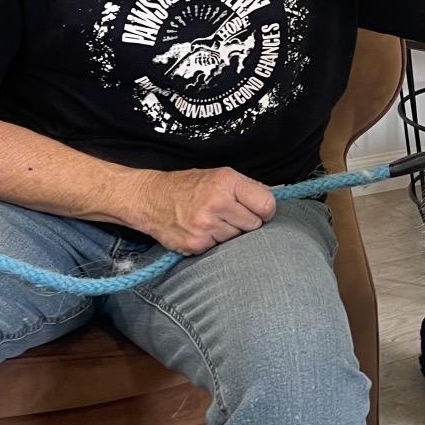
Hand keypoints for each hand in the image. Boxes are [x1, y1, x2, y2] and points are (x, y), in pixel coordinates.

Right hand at [128, 167, 275, 254]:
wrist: (149, 198)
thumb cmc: (188, 186)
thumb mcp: (219, 176)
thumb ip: (248, 188)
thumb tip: (275, 199)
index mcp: (227, 182)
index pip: (267, 205)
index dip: (265, 210)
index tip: (258, 210)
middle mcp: (217, 203)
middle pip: (255, 225)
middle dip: (246, 222)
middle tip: (228, 215)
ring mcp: (206, 226)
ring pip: (238, 240)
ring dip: (230, 234)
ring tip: (212, 222)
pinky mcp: (196, 244)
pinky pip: (220, 249)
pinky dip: (214, 243)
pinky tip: (202, 231)